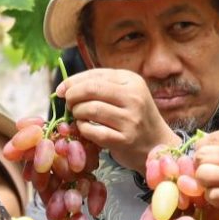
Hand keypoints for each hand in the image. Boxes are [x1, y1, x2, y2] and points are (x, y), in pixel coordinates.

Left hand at [57, 69, 180, 172]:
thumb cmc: (134, 116)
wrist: (157, 143)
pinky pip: (93, 131)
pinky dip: (83, 129)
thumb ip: (99, 86)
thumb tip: (64, 87)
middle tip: (69, 104)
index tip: (61, 91)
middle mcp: (134, 97)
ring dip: (77, 113)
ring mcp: (131, 119)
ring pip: (91, 109)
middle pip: (91, 89)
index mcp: (132, 80)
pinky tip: (86, 129)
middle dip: (72, 96)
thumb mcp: (124, 94)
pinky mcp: (126, 139)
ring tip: (79, 116)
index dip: (72, 82)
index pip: (95, 75)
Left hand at [194, 130, 218, 219]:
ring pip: (203, 174)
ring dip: (204, 180)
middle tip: (208, 172)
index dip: (205, 145)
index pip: (215, 136)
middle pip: (203, 154)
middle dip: (200, 163)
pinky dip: (213, 197)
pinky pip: (213, 196)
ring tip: (214, 185)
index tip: (207, 154)